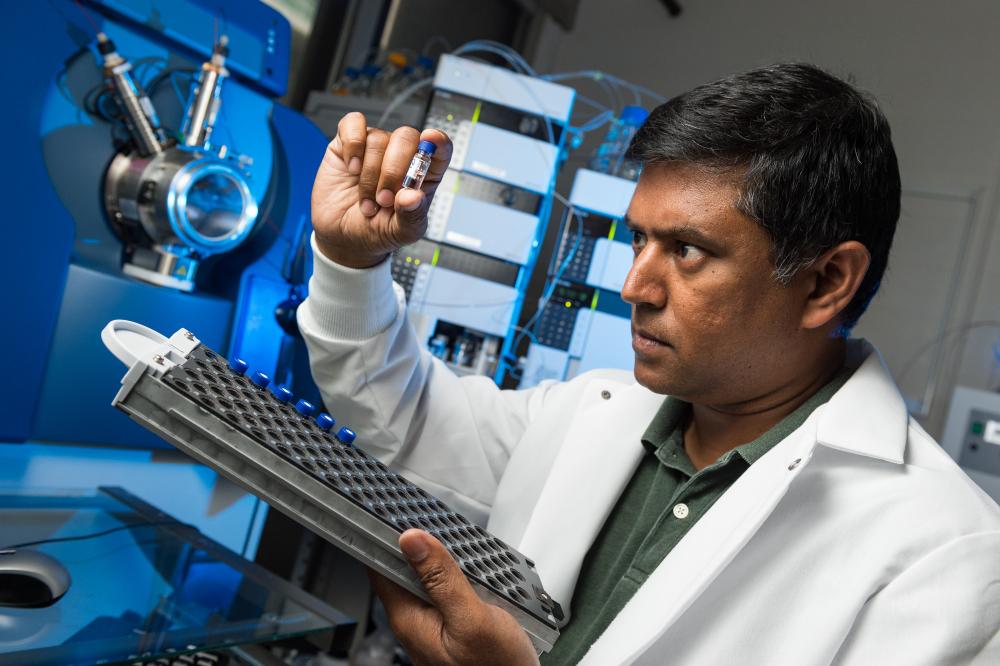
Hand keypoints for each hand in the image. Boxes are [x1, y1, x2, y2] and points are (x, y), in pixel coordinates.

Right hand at [311, 112, 451, 267]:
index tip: (431, 139)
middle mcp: (401, 156)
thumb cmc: (376, 231)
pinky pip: (353, 124)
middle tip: (385, 200)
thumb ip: (411, 217)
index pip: (440, 148)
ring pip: (378, 139)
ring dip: (370, 175)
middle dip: (394, 170)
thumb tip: (413, 197)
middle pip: (407, 138)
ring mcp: (375, 147)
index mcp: (423, 174)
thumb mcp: (400, 233)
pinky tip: (352, 168)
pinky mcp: (348, 142)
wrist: (342, 236)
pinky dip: (353, 145)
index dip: (438, 141)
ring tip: (366, 201)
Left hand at [370, 529, 538, 665]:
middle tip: (426, 515)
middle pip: (400, 570)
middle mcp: (414, 623)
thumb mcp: (473, 618)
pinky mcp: (449, 629)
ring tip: (446, 536)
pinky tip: (465, 567)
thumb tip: (412, 539)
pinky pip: (441, 592)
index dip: (384, 536)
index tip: (392, 511)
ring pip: (423, 580)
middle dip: (413, 543)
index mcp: (410, 619)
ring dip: (435, 558)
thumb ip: (442, 578)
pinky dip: (450, 574)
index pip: (380, 566)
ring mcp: (431, 627)